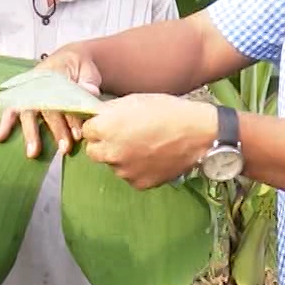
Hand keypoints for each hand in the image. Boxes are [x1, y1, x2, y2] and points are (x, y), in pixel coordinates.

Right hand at [0, 47, 103, 158]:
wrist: (69, 59)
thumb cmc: (79, 67)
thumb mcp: (88, 70)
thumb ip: (88, 81)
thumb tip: (90, 91)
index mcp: (56, 73)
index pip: (63, 97)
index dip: (70, 117)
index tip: (77, 134)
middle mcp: (39, 82)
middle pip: (46, 108)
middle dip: (55, 129)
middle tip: (64, 148)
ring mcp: (29, 90)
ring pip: (28, 113)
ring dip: (31, 134)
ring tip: (32, 153)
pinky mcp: (22, 98)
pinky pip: (12, 111)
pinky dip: (5, 123)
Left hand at [82, 94, 215, 189]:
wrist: (198, 133)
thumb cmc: (167, 111)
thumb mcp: (134, 100)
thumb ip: (110, 111)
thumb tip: (97, 117)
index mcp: (106, 128)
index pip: (87, 130)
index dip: (98, 126)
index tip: (109, 123)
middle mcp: (110, 153)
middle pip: (94, 151)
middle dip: (104, 143)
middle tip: (124, 135)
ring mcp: (124, 171)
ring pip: (113, 164)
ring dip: (121, 156)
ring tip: (145, 145)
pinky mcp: (139, 183)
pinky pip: (130, 175)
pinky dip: (137, 168)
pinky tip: (152, 156)